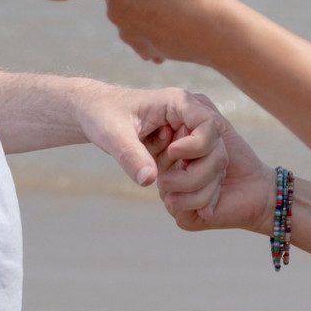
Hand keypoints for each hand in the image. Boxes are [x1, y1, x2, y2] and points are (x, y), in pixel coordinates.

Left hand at [75, 83, 226, 197]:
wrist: (96, 115)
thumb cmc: (102, 115)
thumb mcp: (111, 134)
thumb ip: (130, 155)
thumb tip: (150, 181)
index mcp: (177, 103)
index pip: (208, 123)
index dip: (197, 145)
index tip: (171, 155)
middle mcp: (190, 119)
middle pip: (215, 150)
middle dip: (195, 175)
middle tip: (163, 185)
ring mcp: (190, 138)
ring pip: (212, 167)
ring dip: (195, 188)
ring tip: (168, 199)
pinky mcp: (185, 154)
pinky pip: (201, 175)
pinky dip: (196, 193)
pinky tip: (185, 207)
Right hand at [157, 94, 275, 232]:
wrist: (258, 186)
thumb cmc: (237, 155)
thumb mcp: (216, 125)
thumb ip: (197, 107)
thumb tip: (181, 100)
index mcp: (168, 153)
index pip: (159, 142)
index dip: (188, 140)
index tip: (209, 141)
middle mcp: (165, 175)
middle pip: (166, 161)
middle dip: (202, 157)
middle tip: (221, 162)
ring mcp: (171, 197)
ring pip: (172, 183)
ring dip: (205, 176)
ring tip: (220, 177)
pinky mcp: (182, 217)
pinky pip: (180, 203)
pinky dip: (206, 196)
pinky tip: (217, 195)